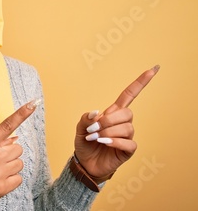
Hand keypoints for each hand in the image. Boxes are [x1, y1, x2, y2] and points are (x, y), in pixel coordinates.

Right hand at [0, 99, 40, 210]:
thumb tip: (14, 140)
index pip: (7, 125)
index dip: (22, 114)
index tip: (33, 104)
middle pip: (18, 148)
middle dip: (11, 154)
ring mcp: (0, 172)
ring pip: (19, 164)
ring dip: (11, 167)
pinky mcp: (3, 187)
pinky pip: (18, 178)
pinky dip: (11, 180)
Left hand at [74, 65, 159, 181]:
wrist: (84, 163)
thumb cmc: (85, 143)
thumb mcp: (80, 128)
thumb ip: (86, 118)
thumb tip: (97, 113)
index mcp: (112, 112)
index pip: (129, 94)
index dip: (140, 82)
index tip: (153, 69)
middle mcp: (122, 122)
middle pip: (126, 112)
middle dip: (108, 120)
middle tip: (93, 130)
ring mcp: (127, 136)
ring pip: (127, 127)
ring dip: (108, 132)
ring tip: (95, 138)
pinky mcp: (128, 150)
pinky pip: (129, 142)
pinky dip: (115, 141)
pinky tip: (105, 143)